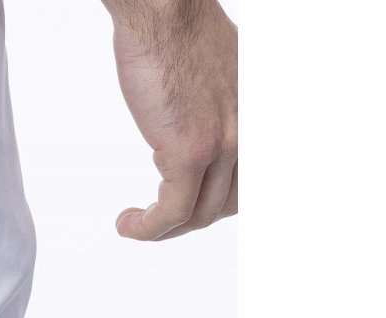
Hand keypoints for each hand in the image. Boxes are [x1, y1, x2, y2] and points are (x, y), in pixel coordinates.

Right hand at [107, 0, 237, 239]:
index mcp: (257, 116)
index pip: (249, 181)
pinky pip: (173, 212)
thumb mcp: (216, 72)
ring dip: (163, 228)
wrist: (162, 9)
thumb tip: (199, 122)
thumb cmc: (178, 29)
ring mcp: (223, 146)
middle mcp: (250, 134)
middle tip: (157, 218)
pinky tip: (129, 223)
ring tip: (137, 223)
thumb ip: (218, 105)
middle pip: (225, 204)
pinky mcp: (189, 153)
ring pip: (199, 214)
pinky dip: (148, 228)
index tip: (186, 206)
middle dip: (189, 219)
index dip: (217, 203)